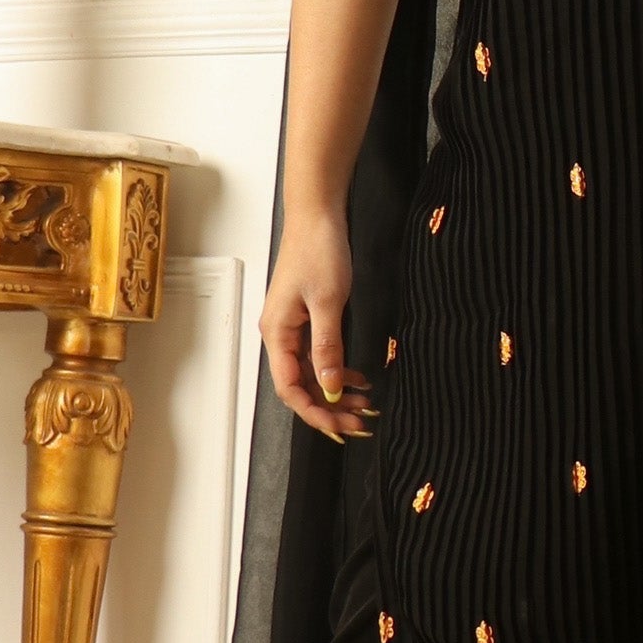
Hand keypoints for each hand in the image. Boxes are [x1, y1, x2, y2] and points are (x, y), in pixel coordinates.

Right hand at [263, 210, 376, 438]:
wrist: (318, 216)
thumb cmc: (318, 250)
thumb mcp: (328, 302)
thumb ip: (328, 347)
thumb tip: (329, 386)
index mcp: (278, 333)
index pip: (290, 387)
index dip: (314, 411)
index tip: (340, 427)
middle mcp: (281, 334)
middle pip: (301, 385)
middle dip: (329, 407)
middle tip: (360, 422)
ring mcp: (294, 327)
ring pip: (313, 373)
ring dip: (336, 391)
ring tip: (364, 404)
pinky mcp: (308, 319)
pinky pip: (320, 355)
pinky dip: (339, 370)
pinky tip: (359, 378)